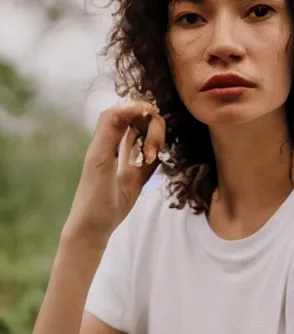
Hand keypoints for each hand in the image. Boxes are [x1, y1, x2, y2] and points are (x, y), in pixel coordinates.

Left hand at [61, 100, 165, 245]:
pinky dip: (158, 154)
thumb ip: (111, 130)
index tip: (151, 114)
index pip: (124, 110)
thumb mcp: (100, 159)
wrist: (95, 227)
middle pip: (142, 120)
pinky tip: (153, 163)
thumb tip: (129, 105)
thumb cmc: (94, 195)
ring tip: (152, 160)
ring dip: (156, 141)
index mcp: (106, 138)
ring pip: (150, 134)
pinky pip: (155, 153)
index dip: (138, 107)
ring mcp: (130, 157)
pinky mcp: (140, 172)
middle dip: (153, 129)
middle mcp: (119, 143)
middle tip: (152, 152)